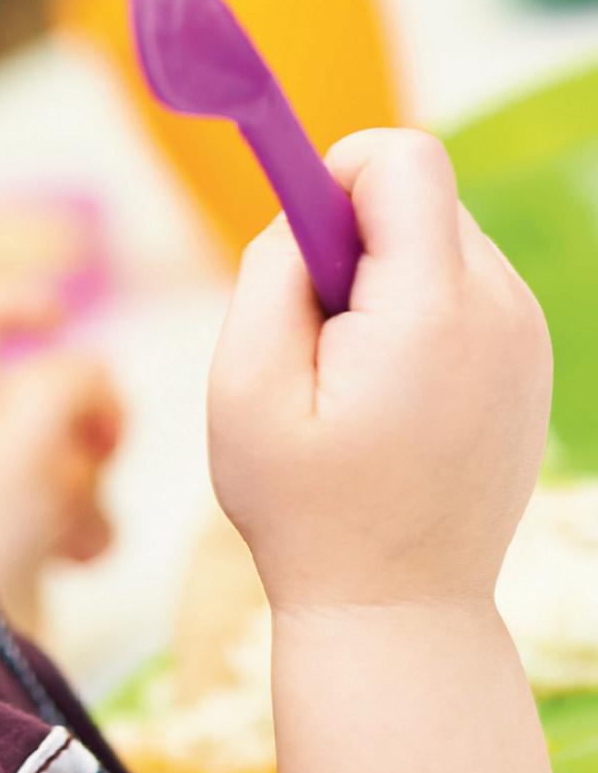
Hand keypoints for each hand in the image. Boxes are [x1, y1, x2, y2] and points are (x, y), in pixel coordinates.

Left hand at [0, 278, 120, 634]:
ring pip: (60, 452)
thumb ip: (71, 382)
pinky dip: (82, 526)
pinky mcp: (2, 546)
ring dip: (87, 483)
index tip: (57, 312)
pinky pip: (63, 511)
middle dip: (79, 418)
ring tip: (82, 531)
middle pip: (35, 390)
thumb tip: (96, 376)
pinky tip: (81, 558)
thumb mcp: (29, 425)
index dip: (16, 302)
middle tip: (103, 444)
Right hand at [207, 129, 550, 614]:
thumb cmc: (303, 505)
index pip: (403, 160)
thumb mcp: (243, 386)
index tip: (296, 240)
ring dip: (381, 279)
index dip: (334, 171)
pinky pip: (463, 288)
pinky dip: (415, 312)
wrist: (398, 611)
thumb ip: (269, 274)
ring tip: (349, 376)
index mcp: (430, 311)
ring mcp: (527, 339)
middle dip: (349, 237)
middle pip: (419, 197)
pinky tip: (388, 393)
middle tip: (312, 335)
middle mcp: (499, 311)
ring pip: (440, 241)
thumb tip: (302, 210)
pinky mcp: (530, 363)